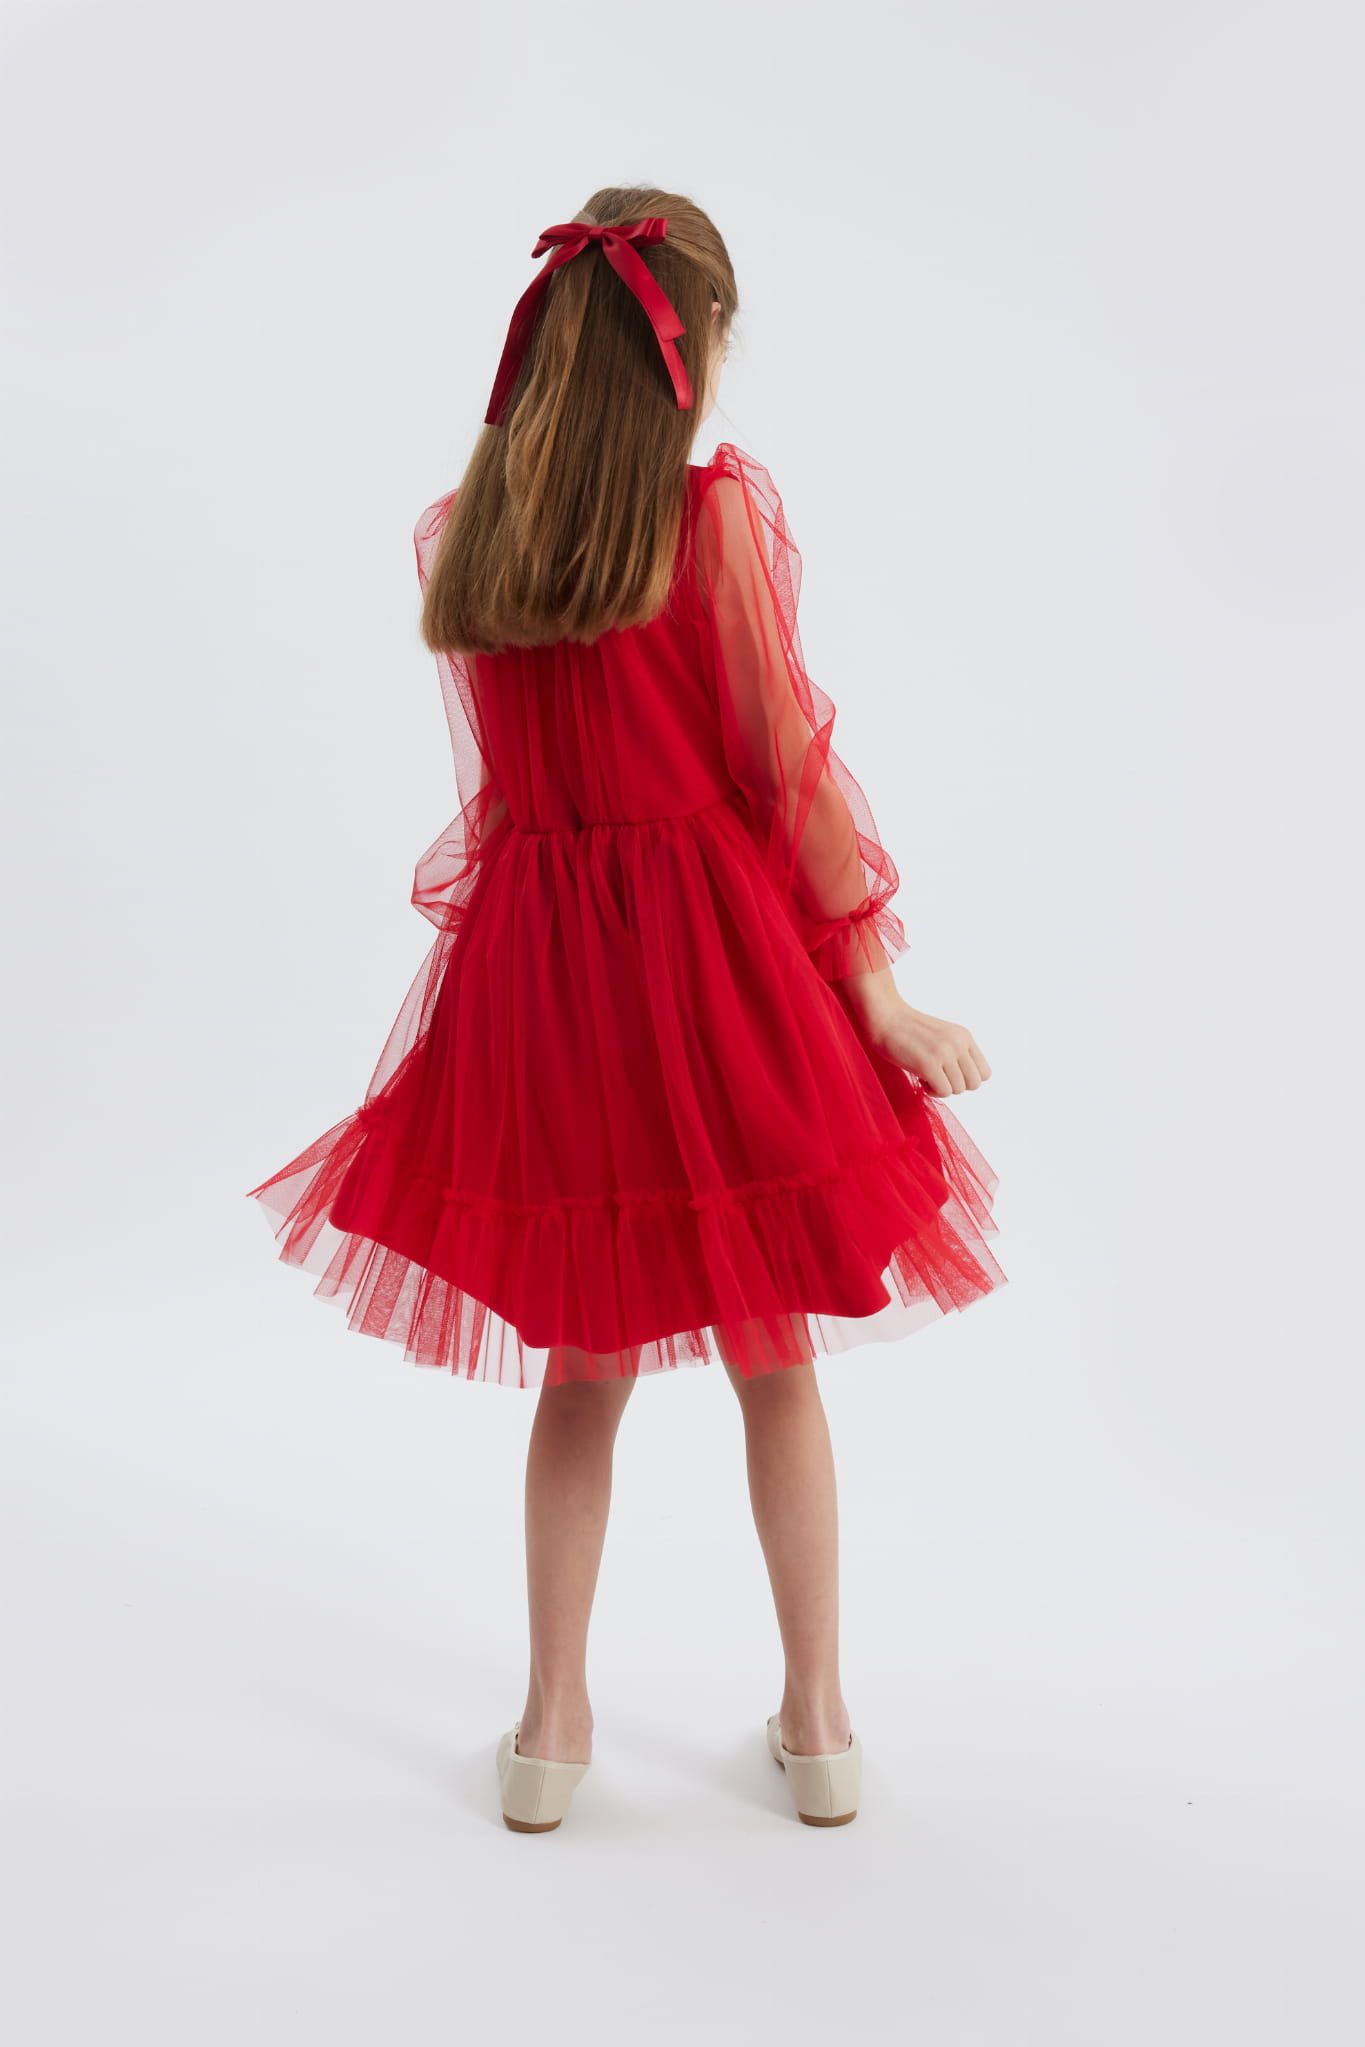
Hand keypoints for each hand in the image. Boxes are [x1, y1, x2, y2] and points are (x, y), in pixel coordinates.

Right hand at [839, 971, 991, 1097]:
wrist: (885, 1016)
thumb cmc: (907, 1030)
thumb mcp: (942, 1036)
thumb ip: (957, 1053)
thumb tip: (963, 1082)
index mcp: (964, 1036)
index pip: (984, 1073)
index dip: (966, 1078)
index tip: (948, 1074)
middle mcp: (958, 1044)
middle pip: (974, 1084)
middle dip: (955, 1086)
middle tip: (937, 1078)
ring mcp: (945, 1053)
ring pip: (958, 1090)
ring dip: (941, 1089)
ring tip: (926, 1076)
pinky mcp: (929, 1064)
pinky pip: (943, 1092)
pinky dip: (932, 1091)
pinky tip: (920, 1079)